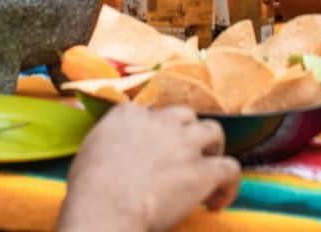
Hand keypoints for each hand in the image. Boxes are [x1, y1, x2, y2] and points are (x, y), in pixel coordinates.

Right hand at [59, 104, 240, 230]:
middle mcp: (161, 121)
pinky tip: (218, 202)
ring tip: (207, 170)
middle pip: (185, 116)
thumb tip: (110, 151)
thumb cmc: (89, 188)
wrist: (106, 206)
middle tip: (182, 158)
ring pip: (214, 131)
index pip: (152, 113)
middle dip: (187, 134)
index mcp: (130, 114)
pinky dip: (230, 184)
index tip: (153, 152)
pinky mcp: (203, 171)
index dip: (156, 133)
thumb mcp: (89, 151)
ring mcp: (185, 144)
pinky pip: (231, 169)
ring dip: (212, 149)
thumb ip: (107, 141)